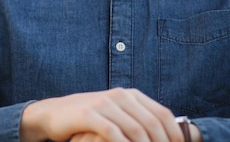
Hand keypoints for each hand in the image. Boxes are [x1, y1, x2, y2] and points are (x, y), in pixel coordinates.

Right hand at [20, 88, 185, 141]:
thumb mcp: (116, 114)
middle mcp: (120, 96)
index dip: (175, 134)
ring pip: (135, 130)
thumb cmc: (89, 118)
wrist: (55, 112)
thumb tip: (163, 136)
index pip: (162, 113)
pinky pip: (112, 133)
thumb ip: (136, 120)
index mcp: (130, 95)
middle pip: (151, 123)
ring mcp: (104, 104)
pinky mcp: (89, 114)